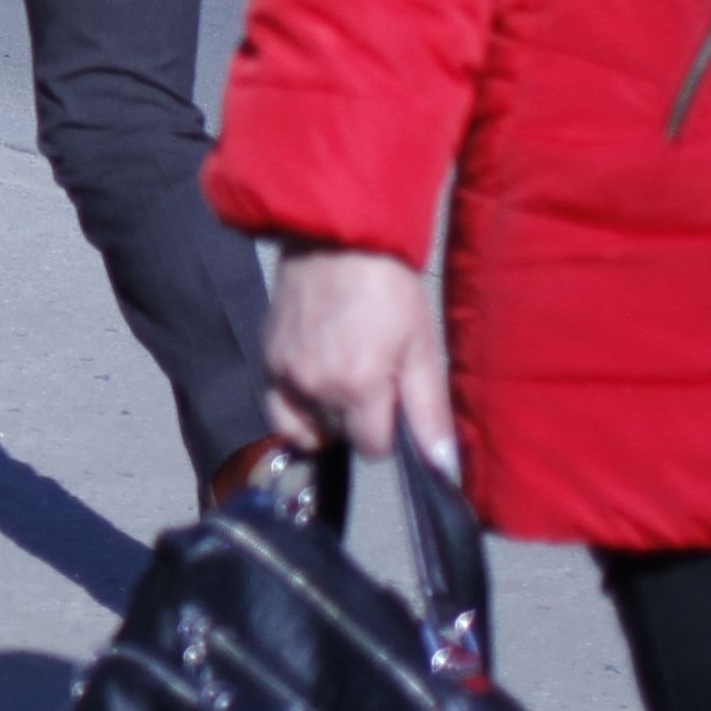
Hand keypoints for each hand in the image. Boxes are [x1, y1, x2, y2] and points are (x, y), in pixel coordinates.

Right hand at [265, 246, 458, 471]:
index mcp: (358, 389)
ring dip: (323, 417)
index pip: (372, 449)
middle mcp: (314, 388)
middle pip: (339, 438)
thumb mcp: (422, 349)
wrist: (337, 241)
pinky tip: (314, 377)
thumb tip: (443, 469)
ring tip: (339, 385)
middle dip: (356, 421)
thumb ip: (429, 413)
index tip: (392, 402)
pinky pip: (277, 405)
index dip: (388, 432)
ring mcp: (284, 373)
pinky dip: (296, 403)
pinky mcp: (266, 357)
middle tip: (369, 381)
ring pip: (305, 427)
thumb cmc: (389, 292)